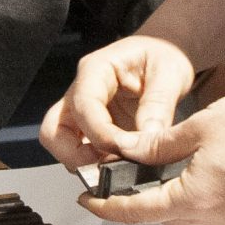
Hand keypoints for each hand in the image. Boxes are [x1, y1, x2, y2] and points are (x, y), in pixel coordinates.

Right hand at [41, 34, 197, 170]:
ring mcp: (81, 110)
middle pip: (54, 128)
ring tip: (116, 168)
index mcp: (96, 69)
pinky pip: (78, 149)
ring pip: (59, 142)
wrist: (165, 56)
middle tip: (108, 167)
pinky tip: (120, 166)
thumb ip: (158, 105)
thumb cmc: (163, 56)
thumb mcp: (170, 72)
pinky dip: (93, 163)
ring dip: (82, 162)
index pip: (84, 105)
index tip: (127, 150)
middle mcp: (80, 90)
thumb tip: (148, 139)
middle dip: (75, 155)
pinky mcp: (91, 127)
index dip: (101, 133)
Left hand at [82, 86, 224, 224]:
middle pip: (157, 215)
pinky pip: (198, 205)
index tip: (85, 200)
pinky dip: (176, 193)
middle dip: (126, 202)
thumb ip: (158, 145)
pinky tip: (165, 172)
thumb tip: (127, 152)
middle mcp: (215, 214)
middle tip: (100, 182)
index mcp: (198, 197)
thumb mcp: (198, 127)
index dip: (107, 207)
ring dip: (151, 198)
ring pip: (177, 212)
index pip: (139, 211)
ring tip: (127, 174)